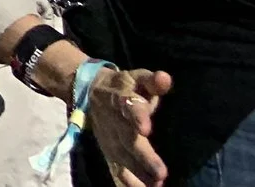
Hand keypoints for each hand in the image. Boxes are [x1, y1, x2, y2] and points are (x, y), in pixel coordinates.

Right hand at [83, 65, 170, 186]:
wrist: (89, 91)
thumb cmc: (125, 87)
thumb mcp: (137, 78)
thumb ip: (153, 81)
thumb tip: (165, 78)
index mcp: (121, 99)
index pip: (129, 107)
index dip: (137, 117)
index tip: (146, 129)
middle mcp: (113, 122)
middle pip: (128, 140)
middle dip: (144, 157)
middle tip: (161, 173)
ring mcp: (109, 139)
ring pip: (122, 158)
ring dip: (138, 175)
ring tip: (156, 186)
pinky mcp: (107, 151)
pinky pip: (116, 170)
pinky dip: (127, 183)